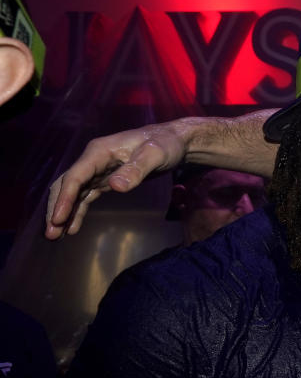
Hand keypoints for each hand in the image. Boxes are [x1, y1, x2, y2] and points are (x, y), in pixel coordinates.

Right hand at [45, 120, 190, 238]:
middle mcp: (93, 160)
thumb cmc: (165, 144)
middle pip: (67, 185)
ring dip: (64, 213)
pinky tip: (72, 228)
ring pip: (73, 193)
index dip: (65, 198)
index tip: (58, 219)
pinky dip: (77, 211)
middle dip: (57, 208)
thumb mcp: (155, 155)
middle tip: (50, 234)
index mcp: (99, 152)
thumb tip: (115, 186)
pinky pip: (85, 196)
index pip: (76, 176)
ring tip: (54, 236)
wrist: (174, 141)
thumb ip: (136, 170)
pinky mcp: (104, 180)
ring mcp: (97, 171)